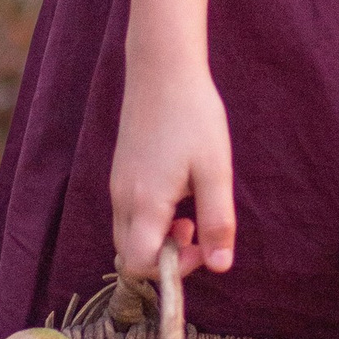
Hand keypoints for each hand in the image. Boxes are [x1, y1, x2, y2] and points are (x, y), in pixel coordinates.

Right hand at [110, 22, 236, 279]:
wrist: (162, 69)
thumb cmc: (193, 116)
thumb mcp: (215, 170)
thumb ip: (217, 221)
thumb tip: (221, 266)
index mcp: (145, 202)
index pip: (138, 265)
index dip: (171, 269)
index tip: (201, 244)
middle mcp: (122, 198)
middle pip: (130, 255)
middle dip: (166, 255)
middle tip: (197, 228)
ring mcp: (118, 185)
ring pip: (130, 234)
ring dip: (160, 235)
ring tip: (191, 206)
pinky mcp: (121, 172)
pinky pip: (130, 213)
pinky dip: (153, 217)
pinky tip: (179, 189)